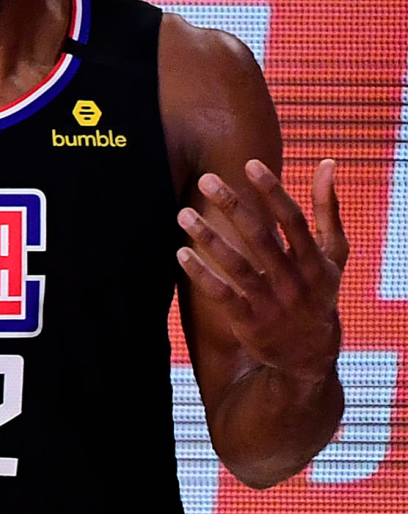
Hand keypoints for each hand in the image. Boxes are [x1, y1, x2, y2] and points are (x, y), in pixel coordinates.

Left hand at [177, 159, 346, 383]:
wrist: (310, 352)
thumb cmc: (318, 289)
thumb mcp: (333, 253)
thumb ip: (327, 208)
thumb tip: (328, 162)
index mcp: (317, 261)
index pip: (292, 220)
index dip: (273, 191)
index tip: (250, 163)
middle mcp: (295, 281)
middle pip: (260, 237)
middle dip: (233, 206)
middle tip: (206, 179)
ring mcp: (272, 303)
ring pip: (237, 266)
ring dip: (209, 238)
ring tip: (182, 213)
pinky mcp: (250, 322)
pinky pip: (223, 295)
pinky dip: (202, 275)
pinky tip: (181, 253)